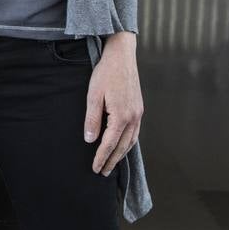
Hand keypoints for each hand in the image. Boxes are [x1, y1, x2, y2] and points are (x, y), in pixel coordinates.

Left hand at [84, 32, 142, 175]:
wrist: (121, 57)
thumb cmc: (105, 74)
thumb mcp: (93, 95)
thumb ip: (92, 119)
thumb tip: (90, 139)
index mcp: (121, 116)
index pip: (109, 144)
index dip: (101, 157)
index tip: (95, 168)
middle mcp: (133, 118)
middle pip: (122, 146)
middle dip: (112, 161)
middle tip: (102, 172)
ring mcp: (138, 114)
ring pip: (131, 141)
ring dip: (121, 154)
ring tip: (111, 163)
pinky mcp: (139, 109)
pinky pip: (135, 132)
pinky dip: (128, 143)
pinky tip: (122, 145)